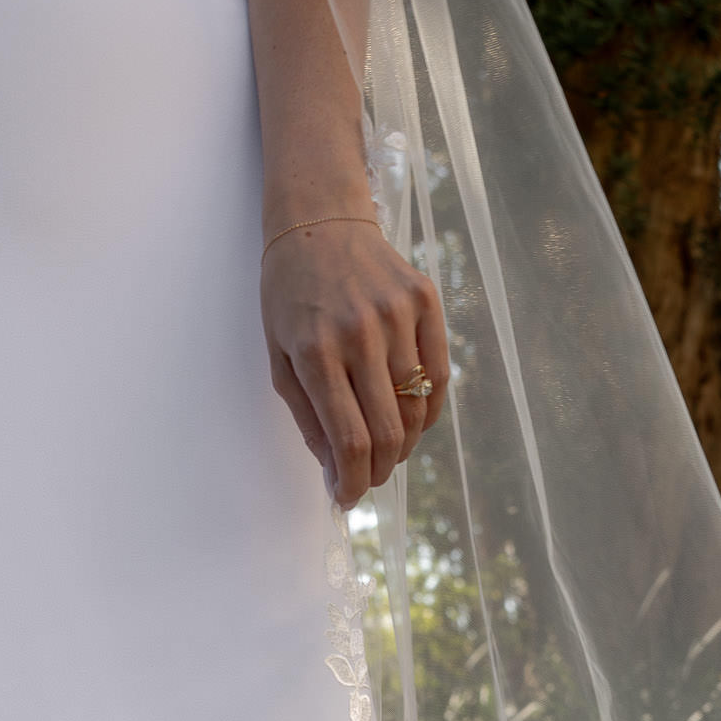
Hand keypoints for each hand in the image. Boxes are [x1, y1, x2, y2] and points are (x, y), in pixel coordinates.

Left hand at [260, 218, 449, 508]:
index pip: (349, 441)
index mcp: (316, 353)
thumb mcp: (280, 359)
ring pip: (417, 409)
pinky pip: (439, 375)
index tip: (347, 497)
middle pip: (387, 433)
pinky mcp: (425, 300)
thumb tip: (336, 473)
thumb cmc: (291, 297)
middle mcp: (360, 334)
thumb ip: (308, 419)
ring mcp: (397, 315)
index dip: (352, 482)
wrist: (320, 224)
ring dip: (403, 444)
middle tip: (368, 479)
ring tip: (387, 449)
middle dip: (378, 471)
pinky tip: (410, 418)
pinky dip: (429, 410)